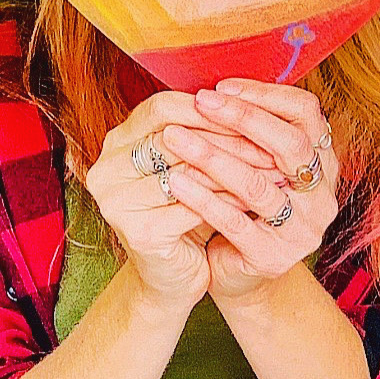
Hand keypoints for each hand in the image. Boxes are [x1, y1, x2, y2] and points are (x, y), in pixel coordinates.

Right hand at [85, 91, 275, 310]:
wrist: (171, 279)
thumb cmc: (183, 215)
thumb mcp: (187, 168)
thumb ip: (199, 134)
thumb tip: (247, 99)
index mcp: (116, 144)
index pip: (161, 107)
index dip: (208, 109)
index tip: (250, 111)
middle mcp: (107, 169)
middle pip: (174, 136)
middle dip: (227, 138)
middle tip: (270, 140)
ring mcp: (118, 202)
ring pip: (186, 172)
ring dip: (235, 168)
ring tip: (272, 167)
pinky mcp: (139, 233)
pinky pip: (194, 208)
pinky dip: (228, 200)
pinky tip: (256, 198)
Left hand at [161, 79, 340, 302]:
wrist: (239, 274)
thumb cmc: (243, 209)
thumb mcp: (253, 165)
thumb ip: (249, 131)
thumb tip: (212, 85)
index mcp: (322, 164)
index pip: (306, 114)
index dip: (265, 95)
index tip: (220, 87)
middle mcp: (322, 196)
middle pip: (290, 145)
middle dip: (242, 118)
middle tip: (200, 102)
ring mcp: (302, 230)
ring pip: (258, 184)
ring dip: (212, 156)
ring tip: (175, 137)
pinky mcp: (274, 257)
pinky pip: (236, 222)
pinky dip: (203, 198)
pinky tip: (175, 180)